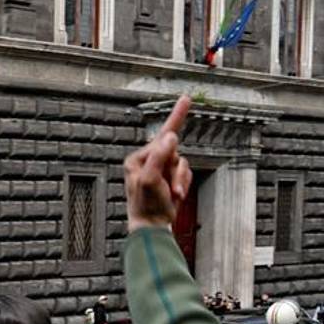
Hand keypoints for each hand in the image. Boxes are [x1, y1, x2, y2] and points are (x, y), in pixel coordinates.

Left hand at [124, 95, 192, 231]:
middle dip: (176, 170)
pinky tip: (175, 196)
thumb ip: (159, 156)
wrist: (152, 226)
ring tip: (172, 195)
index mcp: (137, 159)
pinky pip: (185, 173)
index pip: (161, 136)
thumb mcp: (150, 179)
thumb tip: (170, 136)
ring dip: (181, 180)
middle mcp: (147, 161)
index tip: (186, 98)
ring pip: (182, 163)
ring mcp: (158, 170)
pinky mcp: (168, 178)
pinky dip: (183, 184)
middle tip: (170, 188)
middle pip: (174, 151)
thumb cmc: (147, 204)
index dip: (176, 116)